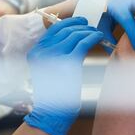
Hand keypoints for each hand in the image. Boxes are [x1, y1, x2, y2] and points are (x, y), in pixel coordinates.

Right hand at [24, 17, 103, 134]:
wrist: (52, 111)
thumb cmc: (53, 93)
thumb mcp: (48, 68)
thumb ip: (54, 53)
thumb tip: (71, 36)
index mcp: (35, 52)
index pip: (53, 29)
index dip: (69, 23)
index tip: (80, 22)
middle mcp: (42, 51)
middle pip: (65, 29)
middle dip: (80, 26)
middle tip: (90, 27)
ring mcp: (55, 56)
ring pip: (76, 34)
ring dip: (88, 31)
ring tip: (96, 33)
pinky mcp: (68, 62)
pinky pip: (83, 43)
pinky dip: (93, 37)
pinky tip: (98, 37)